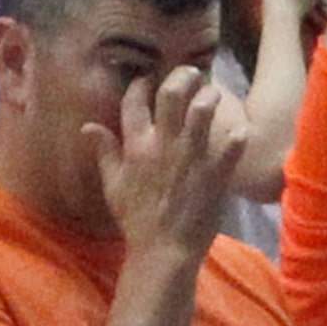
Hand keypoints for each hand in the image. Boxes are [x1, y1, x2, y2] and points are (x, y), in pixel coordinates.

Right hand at [88, 65, 248, 256]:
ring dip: (209, 96)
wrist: (163, 251)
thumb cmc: (137, 220)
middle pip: (172, 93)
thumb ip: (104, 152)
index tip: (147, 81)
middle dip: (182, 76)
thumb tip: (87, 127)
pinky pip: (232, 144)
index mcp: (136, 146)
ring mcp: (191, 156)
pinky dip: (237, 135)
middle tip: (191, 74)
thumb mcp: (114, 186)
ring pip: (203, 110)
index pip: (134, 101)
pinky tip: (239, 131)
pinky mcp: (215, 172)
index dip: (141, 84)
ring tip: (213, 94)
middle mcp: (163, 144)